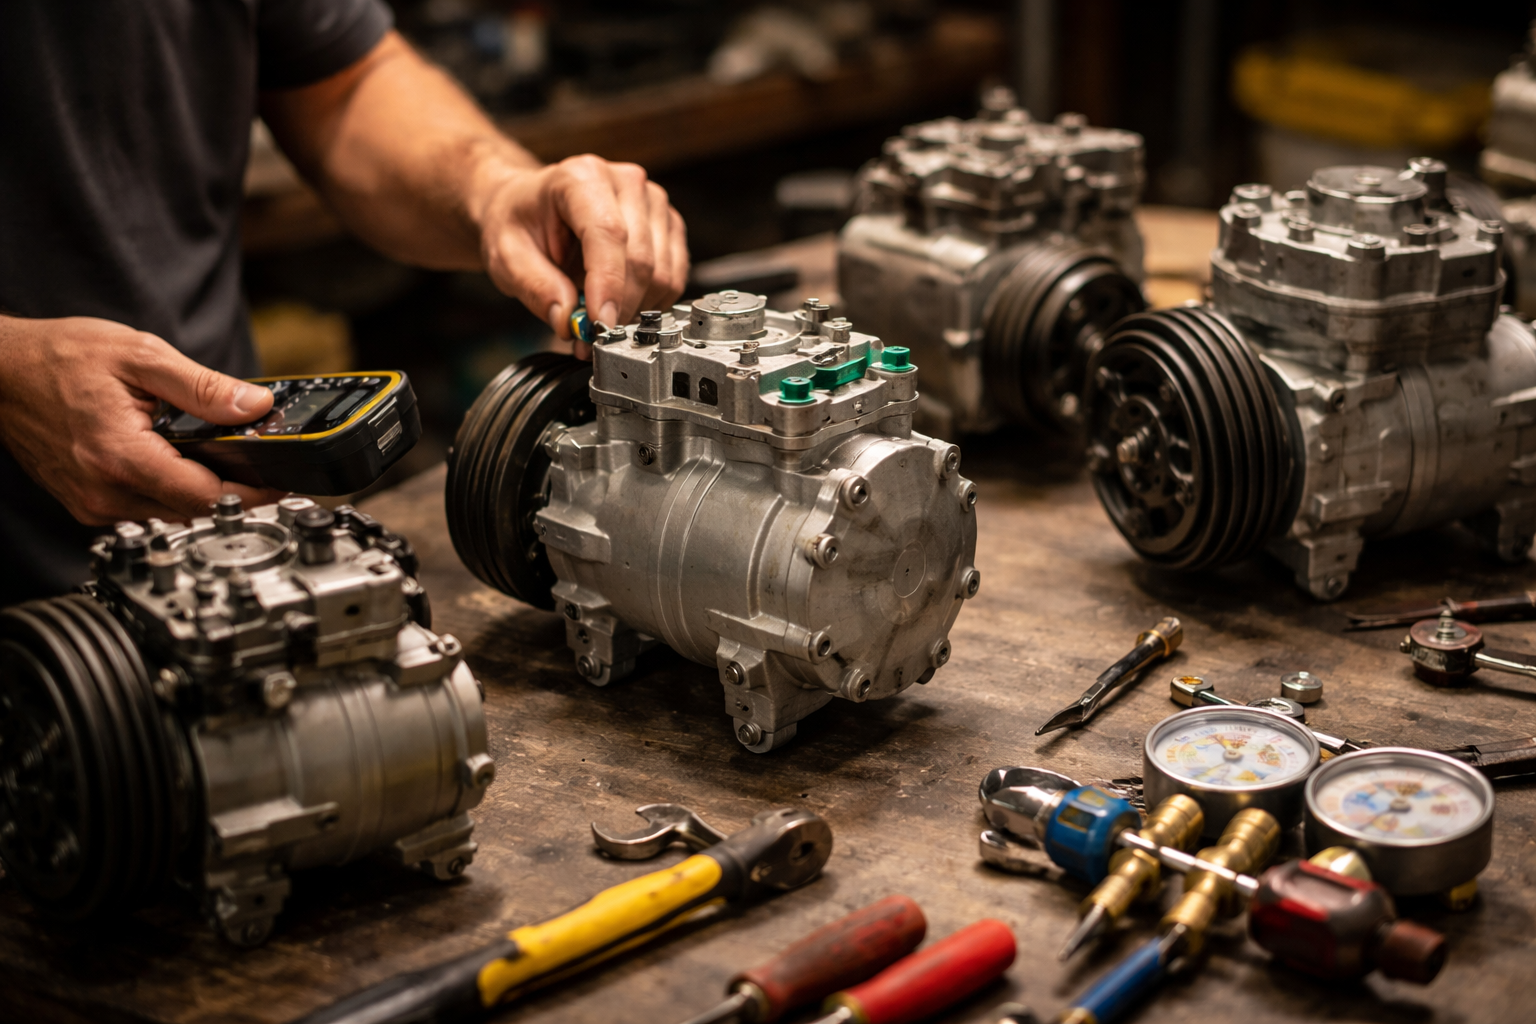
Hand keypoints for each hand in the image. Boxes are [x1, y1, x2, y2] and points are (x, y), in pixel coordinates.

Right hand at [0, 315, 281, 524]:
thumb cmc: (58, 357)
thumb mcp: (140, 356)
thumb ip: (203, 387)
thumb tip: (255, 407)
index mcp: (121, 458)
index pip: (206, 498)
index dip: (251, 494)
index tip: (279, 484)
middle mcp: (104, 492)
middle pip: (192, 513)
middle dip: (232, 494)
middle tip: (259, 470)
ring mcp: (92, 504)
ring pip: (170, 516)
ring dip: (201, 496)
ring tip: (224, 464)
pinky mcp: (85, 504)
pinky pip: (144, 510)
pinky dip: (170, 493)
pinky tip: (181, 467)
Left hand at [475, 156, 689, 357]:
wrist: (533, 208)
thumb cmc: (520, 223)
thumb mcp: (506, 256)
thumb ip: (535, 287)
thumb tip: (568, 321)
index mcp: (581, 177)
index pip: (608, 233)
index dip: (608, 284)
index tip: (600, 324)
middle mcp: (625, 182)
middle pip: (640, 258)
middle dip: (618, 307)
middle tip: (590, 337)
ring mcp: (652, 202)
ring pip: (662, 273)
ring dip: (634, 308)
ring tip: (599, 314)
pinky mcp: (667, 225)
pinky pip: (673, 278)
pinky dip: (649, 302)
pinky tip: (621, 303)